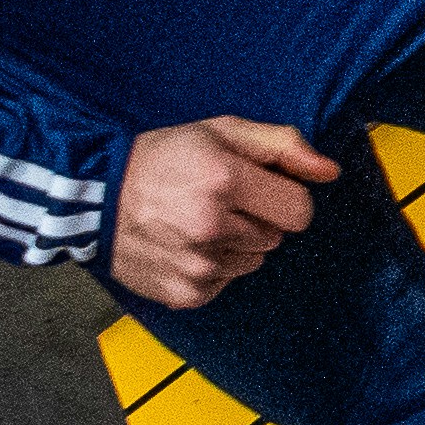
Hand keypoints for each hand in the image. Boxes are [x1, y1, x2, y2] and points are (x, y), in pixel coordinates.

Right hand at [112, 116, 337, 310]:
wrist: (94, 198)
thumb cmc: (161, 158)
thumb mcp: (222, 132)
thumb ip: (283, 146)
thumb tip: (330, 171)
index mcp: (225, 181)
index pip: (300, 211)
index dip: (286, 198)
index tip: (262, 190)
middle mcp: (211, 226)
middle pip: (276, 236)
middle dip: (256, 218)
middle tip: (217, 201)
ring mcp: (196, 264)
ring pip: (253, 261)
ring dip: (235, 244)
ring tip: (196, 222)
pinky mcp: (184, 292)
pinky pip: (225, 282)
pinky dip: (212, 267)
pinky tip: (183, 244)